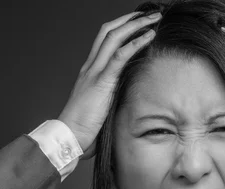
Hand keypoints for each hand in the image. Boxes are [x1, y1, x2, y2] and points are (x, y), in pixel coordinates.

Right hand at [58, 12, 160, 158]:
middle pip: (108, 31)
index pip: (104, 39)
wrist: (70, 137)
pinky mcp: (101, 82)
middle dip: (130, 19)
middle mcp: (91, 66)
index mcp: (90, 71)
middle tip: (150, 14)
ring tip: (154, 19)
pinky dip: (135, 43)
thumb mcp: (100, 106)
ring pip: (114, 37)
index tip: (139, 22)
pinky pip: (119, 56)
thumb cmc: (84, 128)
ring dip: (136, 25)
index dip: (122, 27)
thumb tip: (128, 96)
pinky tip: (149, 37)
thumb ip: (111, 95)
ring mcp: (94, 72)